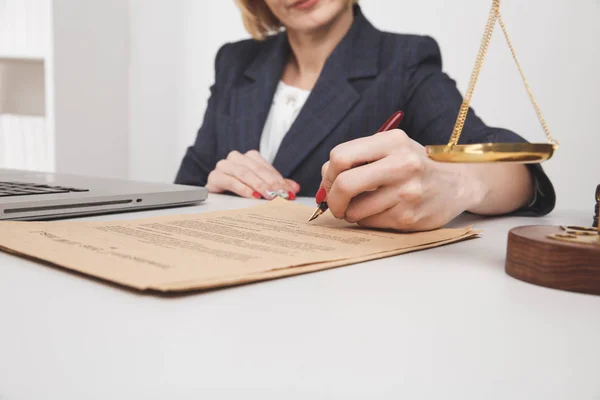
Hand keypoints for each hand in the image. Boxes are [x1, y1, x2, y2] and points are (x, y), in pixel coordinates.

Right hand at [206, 150, 299, 199]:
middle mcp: (237, 158)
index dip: (280, 181)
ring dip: (260, 186)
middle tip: (283, 196)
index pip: (268, 169)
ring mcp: (224, 166)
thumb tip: (294, 188)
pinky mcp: (214, 177)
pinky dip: (243, 189)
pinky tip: (253, 196)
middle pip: (258, 170)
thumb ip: (277, 186)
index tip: (291, 193)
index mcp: (250, 157)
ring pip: (245, 174)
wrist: (215, 193)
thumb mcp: (260, 186)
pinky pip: (230, 181)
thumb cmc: (239, 188)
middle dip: (273, 184)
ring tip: (270, 196)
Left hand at [318, 129, 487, 230]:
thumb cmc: (415, 166)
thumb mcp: (391, 149)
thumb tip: (324, 182)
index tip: (331, 183)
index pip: (340, 157)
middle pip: (345, 184)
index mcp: (392, 142)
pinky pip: (370, 222)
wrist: (457, 184)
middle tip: (335, 204)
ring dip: (350, 212)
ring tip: (362, 207)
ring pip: (355, 209)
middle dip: (332, 199)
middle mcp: (402, 164)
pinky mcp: (409, 217)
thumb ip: (358, 158)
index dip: (328, 175)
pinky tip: (381, 211)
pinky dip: (367, 220)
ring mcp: (407, 192)